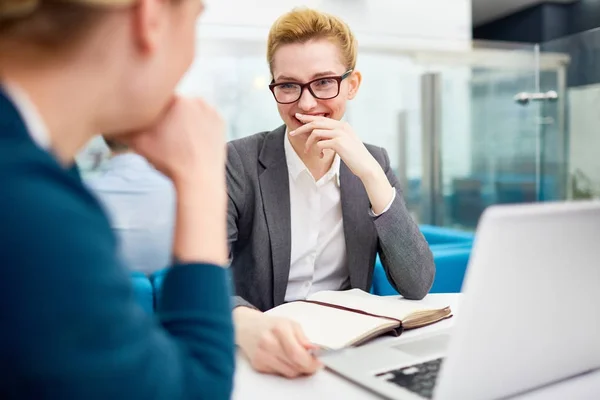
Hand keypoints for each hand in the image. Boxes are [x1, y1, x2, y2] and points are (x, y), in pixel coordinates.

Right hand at [121, 96, 227, 263]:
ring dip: (184, 119)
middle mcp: (195, 99)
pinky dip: (198, 126)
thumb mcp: (138, 143)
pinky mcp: (220, 120)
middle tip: (166, 136)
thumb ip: (120, 127)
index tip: (153, 126)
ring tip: (179, 140)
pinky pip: (204, 118)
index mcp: (175, 100)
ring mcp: (210, 110)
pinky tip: (192, 141)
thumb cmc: (167, 161)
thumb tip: (106, 122)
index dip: (153, 112)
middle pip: (175, 104)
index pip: (158, 99)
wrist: (199, 179)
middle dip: (168, 116)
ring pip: (190, 110)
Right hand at [234, 307, 321, 378]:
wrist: (247, 326)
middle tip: (312, 362)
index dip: (310, 362)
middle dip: (307, 366)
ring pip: (288, 372)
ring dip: (297, 368)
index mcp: (279, 329)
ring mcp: (262, 355)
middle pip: (294, 365)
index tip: (319, 363)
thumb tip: (315, 350)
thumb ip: (304, 338)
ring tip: (298, 359)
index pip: (297, 353)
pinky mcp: (258, 365)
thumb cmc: (270, 324)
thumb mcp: (290, 324)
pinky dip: (285, 368)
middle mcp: (268, 343)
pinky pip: (279, 373)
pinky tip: (284, 359)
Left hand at [290, 113, 378, 179]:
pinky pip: (320, 144)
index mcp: (343, 125)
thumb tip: (318, 136)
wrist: (366, 166)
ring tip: (307, 151)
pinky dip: (317, 151)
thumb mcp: (345, 142)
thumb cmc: (354, 157)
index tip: (298, 118)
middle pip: (316, 123)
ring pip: (316, 133)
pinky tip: (320, 156)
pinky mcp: (338, 143)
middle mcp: (341, 126)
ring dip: (308, 143)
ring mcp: (340, 134)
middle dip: (302, 128)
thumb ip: (333, 136)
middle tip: (292, 133)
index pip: (321, 118)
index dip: (308, 118)